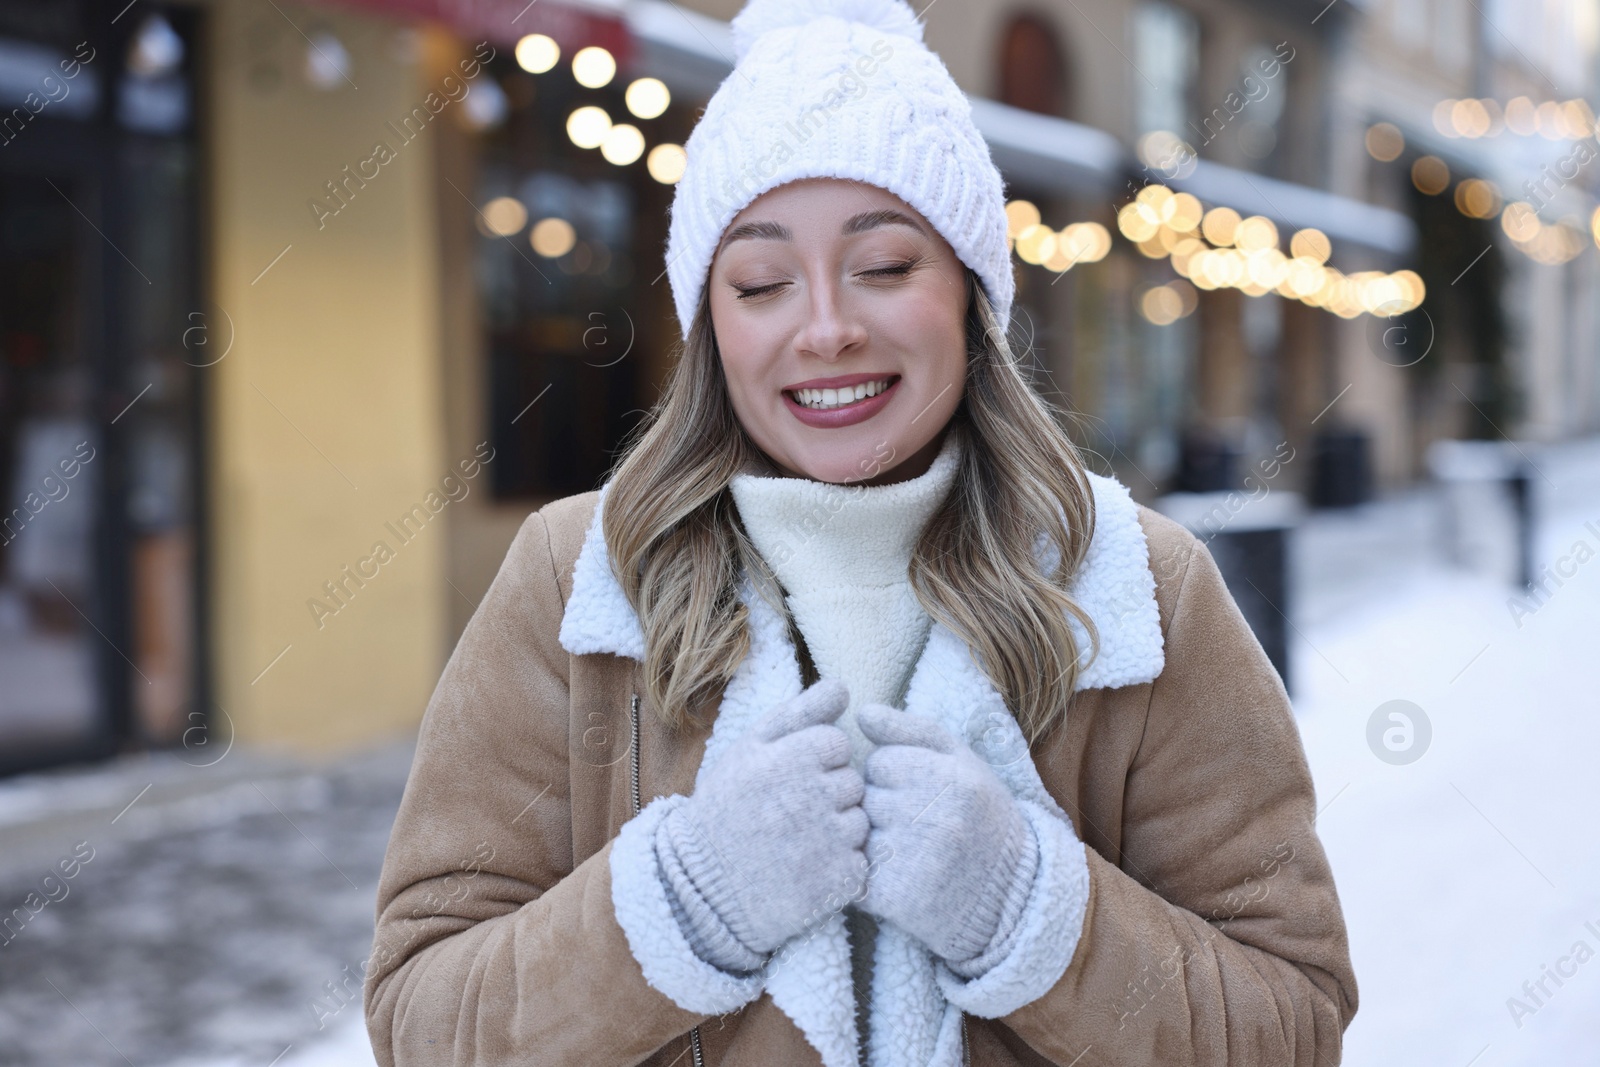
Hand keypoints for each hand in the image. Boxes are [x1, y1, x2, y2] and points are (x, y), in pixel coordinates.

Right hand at [656, 678, 868, 961]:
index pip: (838, 744)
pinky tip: (806, 870)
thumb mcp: (750, 748)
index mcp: (793, 758)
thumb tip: (844, 688)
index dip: (815, 761)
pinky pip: (860, 865)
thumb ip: (799, 713)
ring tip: (797, 843)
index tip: (788, 780)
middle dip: (829, 796)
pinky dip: (840, 870)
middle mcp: (814, 797)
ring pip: (860, 825)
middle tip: (789, 815)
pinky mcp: (836, 884)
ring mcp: (827, 843)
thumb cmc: (725, 808)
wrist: (700, 887)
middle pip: (853, 784)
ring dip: (837, 833)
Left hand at [854, 702, 1034, 965]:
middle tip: (917, 824)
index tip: (920, 792)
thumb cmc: (980, 816)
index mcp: (953, 780)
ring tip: (909, 849)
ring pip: (857, 831)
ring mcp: (915, 862)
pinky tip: (898, 875)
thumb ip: (911, 730)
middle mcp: (935, 819)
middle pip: (865, 796)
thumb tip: (861, 711)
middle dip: (882, 806)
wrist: (1010, 895)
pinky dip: (867, 872)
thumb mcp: (961, 760)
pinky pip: (854, 870)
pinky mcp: (895, 899)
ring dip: (872, 838)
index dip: (893, 776)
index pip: (879, 761)